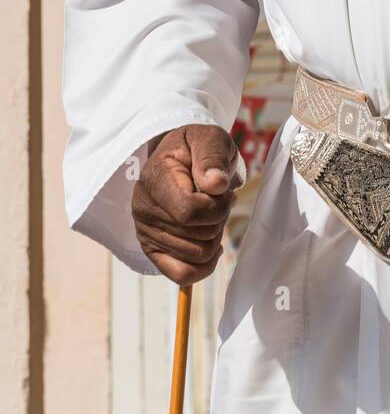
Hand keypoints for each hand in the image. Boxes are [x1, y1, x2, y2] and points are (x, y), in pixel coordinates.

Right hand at [132, 124, 244, 284]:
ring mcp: (145, 232)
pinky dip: (204, 266)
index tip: (222, 190)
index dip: (216, 206)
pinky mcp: (153, 250)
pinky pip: (181, 275)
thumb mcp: (209, 138)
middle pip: (198, 237)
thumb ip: (212, 157)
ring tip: (209, 213)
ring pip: (197, 256)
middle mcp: (143, 209)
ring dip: (214, 236)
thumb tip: (215, 185)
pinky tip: (211, 244)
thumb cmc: (198, 148)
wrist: (182, 158)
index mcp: (154, 179)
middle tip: (217, 199)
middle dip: (219, 219)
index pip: (189, 212)